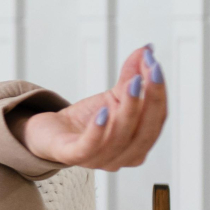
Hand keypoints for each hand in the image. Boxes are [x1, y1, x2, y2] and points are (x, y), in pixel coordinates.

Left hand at [15, 45, 166, 171]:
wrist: (51, 132)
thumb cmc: (88, 119)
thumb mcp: (113, 95)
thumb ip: (131, 75)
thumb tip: (147, 50)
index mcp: (139, 143)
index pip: (157, 119)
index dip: (159, 92)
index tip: (155, 64)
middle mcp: (123, 156)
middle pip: (145, 132)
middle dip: (151, 100)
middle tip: (150, 70)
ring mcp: (99, 160)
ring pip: (121, 138)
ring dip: (129, 109)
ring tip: (132, 83)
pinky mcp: (73, 156)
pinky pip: (89, 146)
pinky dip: (98, 130)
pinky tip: (103, 111)